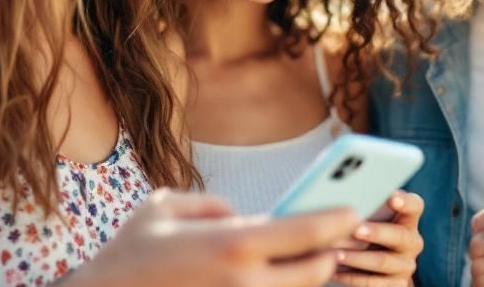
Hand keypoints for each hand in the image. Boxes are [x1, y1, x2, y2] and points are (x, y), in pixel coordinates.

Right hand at [67, 188, 359, 286]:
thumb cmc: (130, 253)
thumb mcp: (165, 206)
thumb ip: (210, 203)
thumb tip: (239, 216)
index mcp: (233, 244)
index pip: (306, 230)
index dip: (336, 219)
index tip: (352, 210)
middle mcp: (245, 282)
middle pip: (315, 271)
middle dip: (331, 253)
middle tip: (339, 237)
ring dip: (308, 278)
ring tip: (314, 260)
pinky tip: (278, 276)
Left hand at [334, 191, 424, 285]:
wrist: (371, 266)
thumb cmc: (366, 231)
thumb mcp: (369, 218)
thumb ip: (365, 208)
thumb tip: (343, 202)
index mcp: (407, 219)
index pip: (414, 206)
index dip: (406, 202)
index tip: (392, 198)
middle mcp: (411, 242)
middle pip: (400, 235)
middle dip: (377, 232)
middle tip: (356, 229)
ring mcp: (405, 265)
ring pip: (383, 261)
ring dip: (357, 258)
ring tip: (336, 253)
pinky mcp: (396, 285)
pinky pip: (373, 282)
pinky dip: (352, 277)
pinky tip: (335, 271)